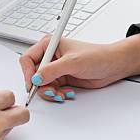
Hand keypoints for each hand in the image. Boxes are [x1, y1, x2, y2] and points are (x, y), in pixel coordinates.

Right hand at [19, 33, 139, 101]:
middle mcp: (50, 57)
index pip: (28, 59)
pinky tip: (67, 92)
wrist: (111, 66)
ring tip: (61, 93)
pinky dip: (57, 94)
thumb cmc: (97, 56)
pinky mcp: (61, 79)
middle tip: (52, 90)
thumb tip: (36, 79)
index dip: (28, 73)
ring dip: (50, 92)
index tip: (33, 84)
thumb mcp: (72, 62)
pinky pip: (51, 90)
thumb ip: (52, 71)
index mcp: (49, 45)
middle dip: (41, 86)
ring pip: (41, 85)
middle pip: (33, 75)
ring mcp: (55, 69)